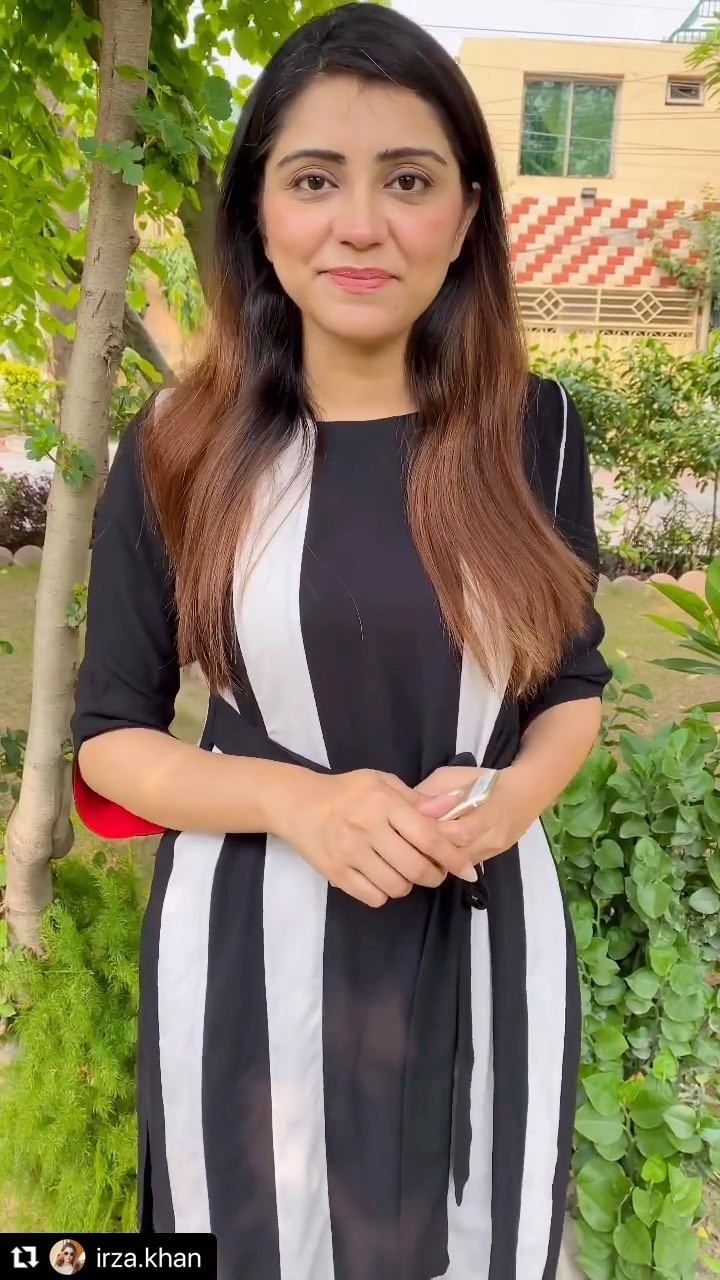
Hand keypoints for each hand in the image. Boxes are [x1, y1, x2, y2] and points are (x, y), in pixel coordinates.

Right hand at [272, 768, 478, 907]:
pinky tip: (381, 878)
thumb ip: (417, 799)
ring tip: (404, 871)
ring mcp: (349, 853)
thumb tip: (451, 810)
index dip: (452, 856)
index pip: (428, 836)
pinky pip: (373, 897)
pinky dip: (384, 893)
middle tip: (434, 872)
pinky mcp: (336, 873)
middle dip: (434, 875)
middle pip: (416, 867)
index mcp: (382, 803)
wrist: (298, 804)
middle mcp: (367, 829)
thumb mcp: (381, 783)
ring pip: (396, 886)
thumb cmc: (347, 791)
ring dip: (408, 884)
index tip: (468, 870)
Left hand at [415, 766, 534, 863]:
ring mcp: (493, 852)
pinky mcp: (489, 859)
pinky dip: (444, 861)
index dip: (435, 833)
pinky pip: (461, 866)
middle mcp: (493, 837)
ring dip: (435, 859)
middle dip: (430, 850)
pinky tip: (429, 854)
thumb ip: (432, 793)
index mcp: (489, 812)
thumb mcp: (454, 776)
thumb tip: (410, 810)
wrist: (524, 794)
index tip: (410, 827)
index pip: (460, 832)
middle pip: (458, 854)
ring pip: (458, 865)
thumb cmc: (484, 780)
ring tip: (413, 850)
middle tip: (405, 844)